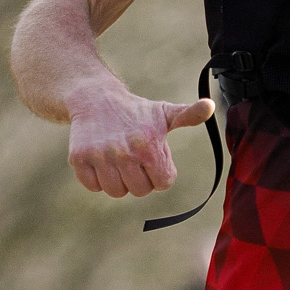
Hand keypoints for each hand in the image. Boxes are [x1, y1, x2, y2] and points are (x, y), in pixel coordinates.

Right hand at [66, 81, 214, 198]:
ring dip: (119, 181)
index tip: (152, 157)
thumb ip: (189, 115)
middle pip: (139, 191)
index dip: (160, 173)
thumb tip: (210, 106)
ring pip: (116, 192)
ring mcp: (99, 156)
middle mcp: (123, 152)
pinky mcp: (79, 158)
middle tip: (134, 158)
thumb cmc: (136, 112)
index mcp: (148, 145)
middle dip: (140, 178)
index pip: (162, 183)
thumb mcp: (165, 113)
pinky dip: (97, 179)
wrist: (95, 98)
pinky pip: (93, 186)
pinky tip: (101, 160)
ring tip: (118, 160)